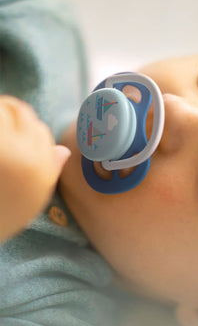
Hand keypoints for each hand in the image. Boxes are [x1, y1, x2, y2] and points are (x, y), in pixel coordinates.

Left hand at [0, 95, 70, 242]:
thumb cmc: (2, 215)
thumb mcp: (34, 199)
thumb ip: (50, 170)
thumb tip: (63, 150)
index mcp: (35, 164)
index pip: (40, 130)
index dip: (32, 129)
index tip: (22, 137)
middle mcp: (15, 149)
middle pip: (20, 112)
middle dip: (14, 113)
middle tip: (6, 124)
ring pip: (2, 110)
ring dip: (2, 112)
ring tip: (1, 129)